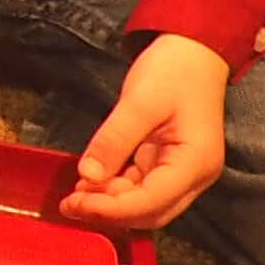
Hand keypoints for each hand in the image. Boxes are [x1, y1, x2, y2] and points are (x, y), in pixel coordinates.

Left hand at [62, 34, 229, 234]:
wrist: (195, 52)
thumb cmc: (173, 72)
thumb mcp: (139, 102)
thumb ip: (114, 140)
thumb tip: (87, 176)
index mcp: (195, 163)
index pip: (152, 202)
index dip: (112, 209)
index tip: (75, 205)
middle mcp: (194, 176)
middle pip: (152, 212)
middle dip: (111, 213)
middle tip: (69, 205)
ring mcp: (184, 172)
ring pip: (147, 204)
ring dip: (112, 204)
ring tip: (75, 196)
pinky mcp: (170, 164)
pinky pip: (143, 187)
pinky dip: (117, 190)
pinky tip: (91, 184)